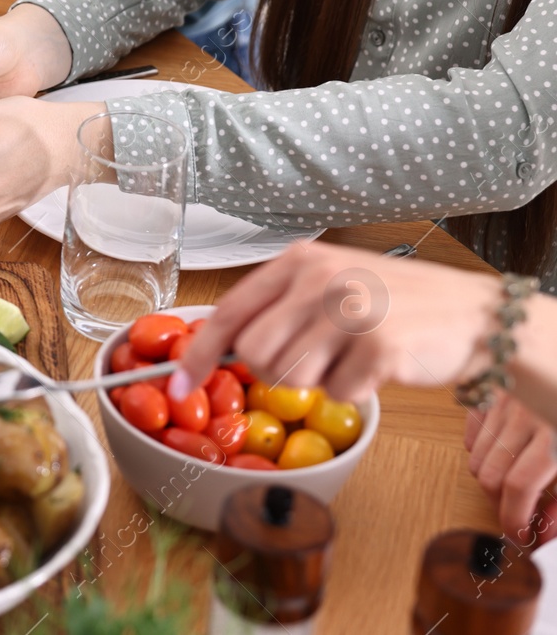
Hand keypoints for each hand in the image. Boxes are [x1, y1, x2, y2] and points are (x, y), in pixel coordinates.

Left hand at [174, 242, 502, 402]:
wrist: (475, 314)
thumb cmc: (399, 303)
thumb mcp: (332, 283)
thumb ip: (282, 306)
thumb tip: (222, 347)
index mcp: (300, 261)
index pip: (229, 312)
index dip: (200, 355)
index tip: (180, 384)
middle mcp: (319, 281)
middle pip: (253, 355)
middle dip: (275, 371)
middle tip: (314, 360)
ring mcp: (348, 312)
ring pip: (290, 378)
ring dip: (318, 381)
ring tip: (352, 356)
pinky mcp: (377, 348)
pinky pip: (336, 393)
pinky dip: (354, 390)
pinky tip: (379, 365)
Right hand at [466, 393, 556, 542]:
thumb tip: (543, 533)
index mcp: (555, 437)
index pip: (518, 487)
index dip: (515, 518)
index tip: (520, 536)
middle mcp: (525, 417)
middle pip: (490, 475)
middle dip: (501, 504)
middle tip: (518, 515)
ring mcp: (503, 401)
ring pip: (476, 457)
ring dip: (491, 479)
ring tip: (515, 482)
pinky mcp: (491, 391)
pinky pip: (471, 432)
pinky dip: (481, 451)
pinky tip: (505, 455)